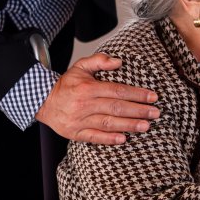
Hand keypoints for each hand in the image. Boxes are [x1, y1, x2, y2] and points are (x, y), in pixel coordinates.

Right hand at [35, 53, 159, 144]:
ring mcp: (79, 120)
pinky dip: (109, 139)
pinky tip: (123, 139)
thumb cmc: (67, 84)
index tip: (152, 97)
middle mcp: (84, 104)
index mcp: (88, 87)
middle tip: (156, 113)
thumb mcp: (80, 66)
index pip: (117, 90)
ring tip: (146, 126)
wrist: (42, 101)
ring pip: (108, 123)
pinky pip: (94, 137)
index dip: (136, 94)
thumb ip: (99, 61)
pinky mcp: (75, 133)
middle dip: (138, 111)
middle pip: (116, 108)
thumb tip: (119, 61)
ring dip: (128, 125)